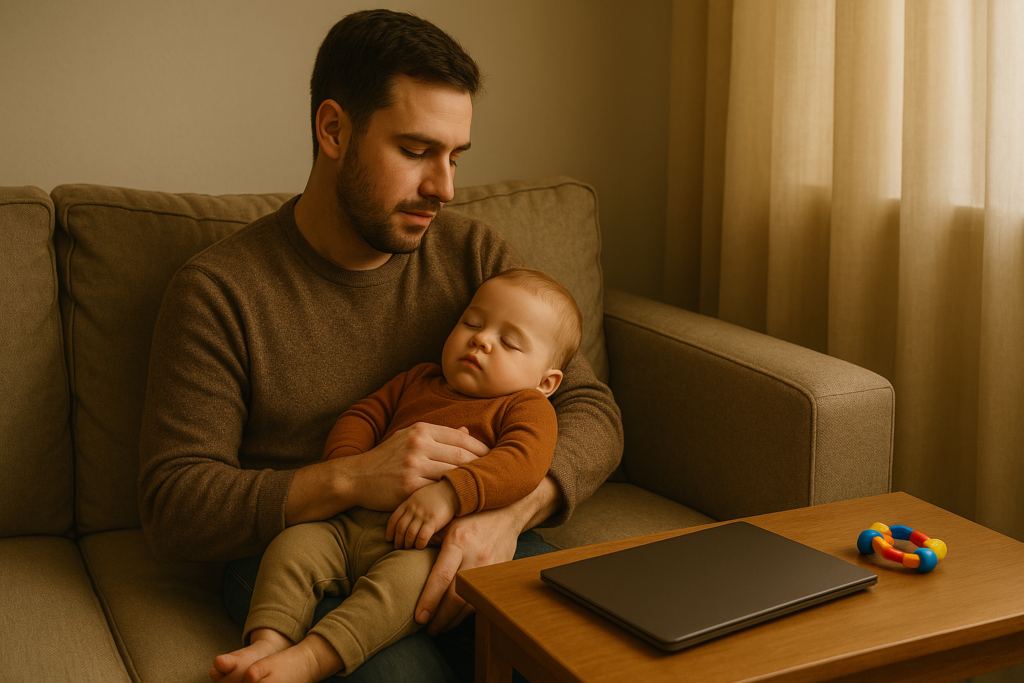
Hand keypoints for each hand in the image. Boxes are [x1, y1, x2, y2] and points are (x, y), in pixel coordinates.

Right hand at [288, 424, 487, 523]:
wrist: (355, 478)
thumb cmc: (385, 459)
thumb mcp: (408, 438)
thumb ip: (438, 436)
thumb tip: (467, 432)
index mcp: (421, 430)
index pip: (462, 438)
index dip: (483, 449)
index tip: (496, 459)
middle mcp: (419, 444)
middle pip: (462, 455)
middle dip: (484, 466)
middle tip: (501, 475)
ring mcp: (413, 465)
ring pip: (454, 474)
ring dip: (473, 483)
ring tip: (489, 490)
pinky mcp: (409, 487)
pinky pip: (439, 492)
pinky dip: (454, 497)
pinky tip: (466, 502)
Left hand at [386, 480, 458, 548]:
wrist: (451, 490)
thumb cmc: (435, 494)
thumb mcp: (418, 496)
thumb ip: (410, 505)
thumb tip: (404, 517)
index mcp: (408, 503)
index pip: (394, 519)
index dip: (390, 531)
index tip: (389, 539)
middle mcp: (413, 510)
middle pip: (400, 528)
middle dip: (398, 540)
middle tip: (398, 547)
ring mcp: (423, 515)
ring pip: (410, 534)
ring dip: (407, 543)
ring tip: (408, 548)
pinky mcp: (433, 521)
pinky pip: (422, 536)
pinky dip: (419, 543)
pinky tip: (420, 546)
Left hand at [412, 505, 520, 634]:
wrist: (507, 514)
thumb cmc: (472, 518)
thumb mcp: (449, 524)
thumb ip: (432, 542)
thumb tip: (409, 558)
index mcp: (458, 542)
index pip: (441, 577)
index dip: (429, 600)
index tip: (419, 617)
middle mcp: (475, 557)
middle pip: (456, 596)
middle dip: (441, 617)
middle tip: (428, 629)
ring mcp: (490, 568)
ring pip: (471, 601)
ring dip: (454, 619)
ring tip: (440, 627)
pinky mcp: (498, 574)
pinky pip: (482, 598)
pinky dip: (468, 611)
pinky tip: (457, 617)